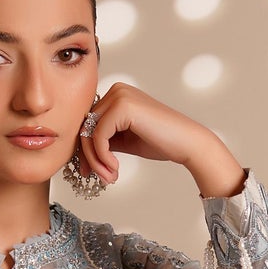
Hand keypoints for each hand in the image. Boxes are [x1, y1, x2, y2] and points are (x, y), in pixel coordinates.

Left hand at [73, 82, 246, 197]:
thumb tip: (79, 152)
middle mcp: (116, 90)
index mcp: (116, 94)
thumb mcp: (125, 140)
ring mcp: (119, 96)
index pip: (88, 122)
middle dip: (89, 156)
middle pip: (85, 126)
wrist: (188, 143)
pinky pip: (99, 136)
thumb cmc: (161, 142)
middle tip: (98, 178)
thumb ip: (104, 139)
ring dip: (95, 160)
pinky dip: (102, 157)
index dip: (85, 149)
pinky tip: (115, 169)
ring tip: (108, 178)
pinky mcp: (122, 107)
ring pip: (89, 132)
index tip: (91, 171)